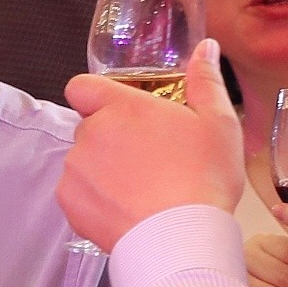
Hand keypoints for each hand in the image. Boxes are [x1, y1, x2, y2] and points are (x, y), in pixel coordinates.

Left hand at [60, 41, 245, 250]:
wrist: (181, 239)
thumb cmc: (204, 178)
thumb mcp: (219, 124)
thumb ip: (206, 81)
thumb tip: (205, 47)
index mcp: (120, 108)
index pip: (82, 86)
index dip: (97, 96)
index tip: (122, 113)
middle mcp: (89, 133)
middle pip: (89, 127)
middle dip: (111, 138)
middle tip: (149, 159)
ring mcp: (74, 169)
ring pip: (83, 161)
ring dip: (103, 169)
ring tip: (142, 190)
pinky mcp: (68, 202)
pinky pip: (77, 192)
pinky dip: (96, 199)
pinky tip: (128, 209)